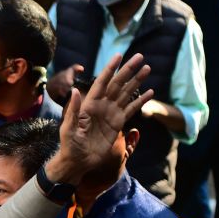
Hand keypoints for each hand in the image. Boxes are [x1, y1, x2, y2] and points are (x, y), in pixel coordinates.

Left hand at [44, 53, 152, 185]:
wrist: (78, 161)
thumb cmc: (69, 145)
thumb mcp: (69, 128)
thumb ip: (73, 110)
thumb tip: (76, 91)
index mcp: (89, 104)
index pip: (101, 82)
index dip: (110, 69)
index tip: (118, 56)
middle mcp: (101, 105)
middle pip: (117, 84)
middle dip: (128, 70)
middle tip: (140, 57)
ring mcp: (111, 113)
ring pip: (126, 93)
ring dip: (136, 81)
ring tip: (147, 68)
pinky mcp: (118, 123)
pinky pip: (131, 109)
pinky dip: (140, 101)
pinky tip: (150, 92)